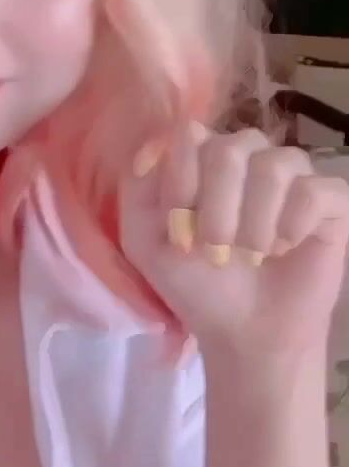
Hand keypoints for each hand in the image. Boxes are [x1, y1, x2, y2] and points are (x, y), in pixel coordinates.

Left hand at [118, 123, 348, 358]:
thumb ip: (137, 187)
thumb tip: (152, 147)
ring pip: (275, 165)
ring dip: (255, 221)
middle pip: (231, 147)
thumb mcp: (144, 239)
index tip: (180, 229)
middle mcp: (249, 155)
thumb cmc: (196, 283)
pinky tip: (284, 248)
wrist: (245, 332)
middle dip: (218, 207)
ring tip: (252, 254)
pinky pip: (315, 191)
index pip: (190, 134)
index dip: (182, 182)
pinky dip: (293, 225)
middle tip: (217, 249)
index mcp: (204, 156)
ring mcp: (293, 174)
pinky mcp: (330, 201)